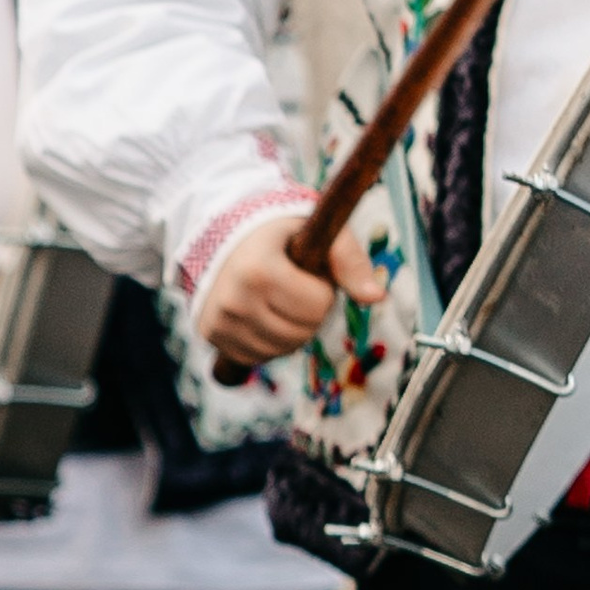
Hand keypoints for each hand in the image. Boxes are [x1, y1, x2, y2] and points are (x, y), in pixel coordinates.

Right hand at [199, 213, 387, 369]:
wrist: (225, 237)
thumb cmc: (279, 234)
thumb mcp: (315, 232)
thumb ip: (350, 262)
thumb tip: (377, 298)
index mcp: (257, 270)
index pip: (316, 305)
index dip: (323, 289)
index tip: (307, 271)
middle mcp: (233, 300)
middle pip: (302, 331)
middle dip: (310, 310)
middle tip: (295, 285)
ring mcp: (220, 321)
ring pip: (283, 348)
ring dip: (293, 328)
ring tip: (280, 297)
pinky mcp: (212, 336)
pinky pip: (259, 356)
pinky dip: (270, 340)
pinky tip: (263, 314)